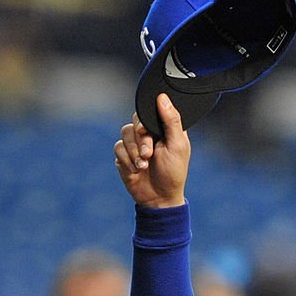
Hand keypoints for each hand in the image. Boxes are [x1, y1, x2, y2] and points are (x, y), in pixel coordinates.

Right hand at [114, 93, 189, 207]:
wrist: (160, 198)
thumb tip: (162, 97)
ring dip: (134, 152)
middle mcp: (148, 133)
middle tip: (149, 154)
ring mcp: (135, 144)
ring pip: (124, 134)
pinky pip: (118, 148)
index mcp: (163, 128)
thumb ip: (172, 121)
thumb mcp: (178, 146)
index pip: (149, 111)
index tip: (148, 131)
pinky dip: (127, 160)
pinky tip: (136, 170)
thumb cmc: (174, 173)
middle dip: (141, 140)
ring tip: (144, 166)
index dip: (146, 120)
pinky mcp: (124, 155)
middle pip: (134, 121)